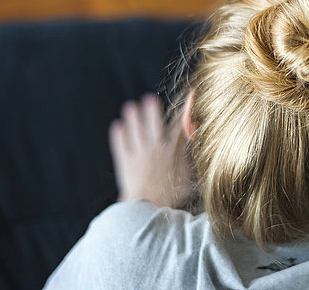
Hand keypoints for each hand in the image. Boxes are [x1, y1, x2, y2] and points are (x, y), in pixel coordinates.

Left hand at [108, 93, 190, 207]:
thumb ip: (188, 158)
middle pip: (153, 123)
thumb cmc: (171, 196)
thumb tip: (191, 144)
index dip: (183, 111)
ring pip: (134, 131)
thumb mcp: (186, 176)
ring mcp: (138, 155)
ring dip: (133, 118)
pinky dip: (118, 135)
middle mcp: (155, 149)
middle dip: (151, 110)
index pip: (179, 126)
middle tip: (149, 99)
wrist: (148, 209)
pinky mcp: (125, 163)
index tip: (186, 100)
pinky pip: (120, 145)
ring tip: (130, 107)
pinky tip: (117, 126)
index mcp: (172, 151)